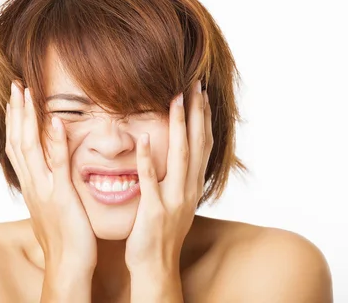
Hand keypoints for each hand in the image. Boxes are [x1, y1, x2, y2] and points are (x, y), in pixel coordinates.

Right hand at [6, 81, 96, 273]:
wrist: (67, 265)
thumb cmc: (64, 237)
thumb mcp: (53, 204)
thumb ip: (50, 182)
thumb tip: (51, 166)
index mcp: (31, 184)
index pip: (18, 146)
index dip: (16, 121)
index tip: (17, 98)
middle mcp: (32, 184)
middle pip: (18, 141)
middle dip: (16, 112)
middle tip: (17, 85)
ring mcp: (44, 189)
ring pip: (29, 147)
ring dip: (28, 118)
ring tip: (28, 93)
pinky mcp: (60, 196)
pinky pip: (56, 164)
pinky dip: (54, 141)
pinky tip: (55, 121)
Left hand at [125, 79, 211, 271]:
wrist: (156, 264)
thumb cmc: (162, 231)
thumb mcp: (177, 199)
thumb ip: (179, 176)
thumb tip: (179, 154)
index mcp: (193, 184)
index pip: (203, 144)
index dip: (204, 117)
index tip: (202, 93)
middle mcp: (188, 188)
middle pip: (197, 143)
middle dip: (197, 112)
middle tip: (195, 83)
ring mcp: (173, 199)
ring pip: (180, 155)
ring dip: (179, 126)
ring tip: (175, 99)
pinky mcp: (154, 210)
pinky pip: (149, 180)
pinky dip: (147, 157)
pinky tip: (144, 136)